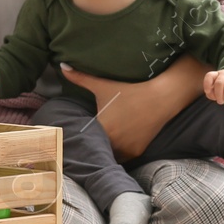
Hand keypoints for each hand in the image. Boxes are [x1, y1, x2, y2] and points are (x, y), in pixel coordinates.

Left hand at [58, 56, 206, 160]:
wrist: (161, 97)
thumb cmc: (130, 91)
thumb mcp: (103, 85)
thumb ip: (80, 78)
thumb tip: (62, 65)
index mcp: (101, 129)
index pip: (83, 140)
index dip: (76, 140)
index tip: (69, 139)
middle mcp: (113, 143)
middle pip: (95, 149)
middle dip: (89, 145)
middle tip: (82, 142)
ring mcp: (126, 150)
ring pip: (108, 155)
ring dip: (103, 151)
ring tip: (96, 145)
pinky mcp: (136, 152)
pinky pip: (121, 158)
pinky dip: (116, 153)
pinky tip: (112, 146)